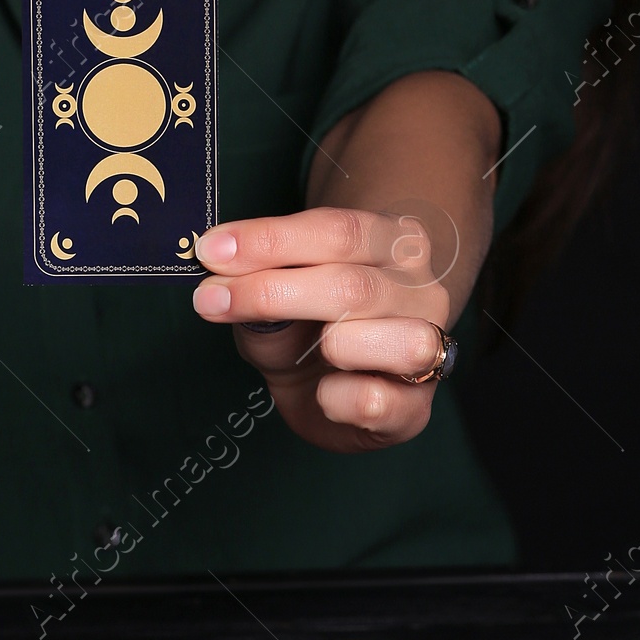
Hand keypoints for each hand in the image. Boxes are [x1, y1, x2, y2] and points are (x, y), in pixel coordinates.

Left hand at [191, 208, 451, 452]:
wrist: (334, 392)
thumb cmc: (305, 329)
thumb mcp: (273, 294)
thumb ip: (254, 283)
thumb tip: (220, 281)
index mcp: (391, 244)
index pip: (338, 231)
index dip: (271, 239)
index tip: (212, 250)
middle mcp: (421, 290)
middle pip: (354, 285)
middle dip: (274, 292)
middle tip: (211, 299)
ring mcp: (428, 349)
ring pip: (397, 341)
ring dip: (333, 345)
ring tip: (307, 350)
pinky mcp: (416, 408)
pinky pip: (379, 400)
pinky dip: (339, 398)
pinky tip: (324, 391)